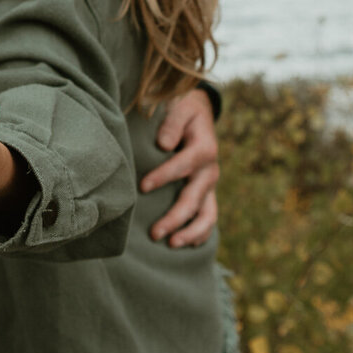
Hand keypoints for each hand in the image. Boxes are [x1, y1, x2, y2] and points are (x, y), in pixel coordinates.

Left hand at [142, 87, 219, 247]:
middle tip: (154, 233)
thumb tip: (165, 145)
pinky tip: (187, 245)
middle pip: (194, 198)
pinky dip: (201, 233)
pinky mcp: (207, 192)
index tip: (142, 187)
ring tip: (172, 244)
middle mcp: (210, 170)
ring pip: (207, 214)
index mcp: (204, 148)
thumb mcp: (180, 108)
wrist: (199, 113)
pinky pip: (209, 217)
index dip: (163, 176)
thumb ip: (172, 123)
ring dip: (191, 232)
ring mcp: (210, 184)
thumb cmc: (184, 109)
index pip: (183, 165)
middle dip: (175, 218)